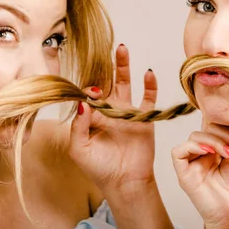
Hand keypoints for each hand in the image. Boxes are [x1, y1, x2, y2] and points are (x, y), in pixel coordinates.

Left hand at [69, 44, 157, 192]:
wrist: (124, 181)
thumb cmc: (98, 168)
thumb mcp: (79, 148)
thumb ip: (78, 125)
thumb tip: (83, 102)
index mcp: (91, 116)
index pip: (87, 94)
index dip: (87, 88)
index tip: (91, 90)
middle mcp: (108, 110)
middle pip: (106, 80)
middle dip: (105, 64)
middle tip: (105, 47)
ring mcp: (126, 112)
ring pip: (125, 83)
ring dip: (123, 66)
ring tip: (122, 49)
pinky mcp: (143, 118)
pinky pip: (147, 98)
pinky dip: (149, 86)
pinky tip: (148, 74)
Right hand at [172, 120, 228, 228]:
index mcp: (214, 149)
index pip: (215, 125)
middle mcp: (200, 154)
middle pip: (206, 128)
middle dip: (225, 134)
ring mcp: (191, 164)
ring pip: (194, 136)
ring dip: (214, 141)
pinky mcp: (183, 174)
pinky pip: (178, 151)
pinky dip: (194, 147)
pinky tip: (211, 153)